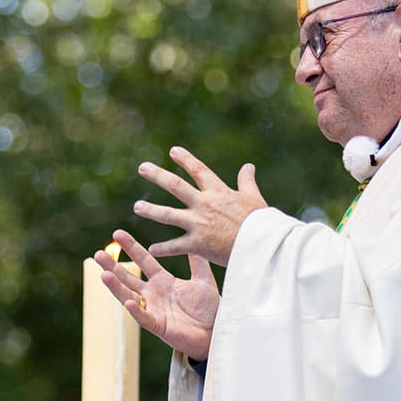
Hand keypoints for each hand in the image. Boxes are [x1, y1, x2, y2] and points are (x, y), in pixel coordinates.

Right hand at [94, 229, 219, 359]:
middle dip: (113, 266)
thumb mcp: (204, 280)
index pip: (144, 261)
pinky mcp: (158, 326)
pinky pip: (144, 318)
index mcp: (163, 281)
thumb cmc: (209, 308)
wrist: (216, 331)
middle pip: (128, 278)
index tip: (117, 233)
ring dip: (116, 287)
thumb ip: (198, 262)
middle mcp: (154, 294)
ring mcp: (153, 310)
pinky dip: (135, 310)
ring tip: (104, 274)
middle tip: (98, 254)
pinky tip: (128, 301)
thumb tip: (195, 237)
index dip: (131, 247)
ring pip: (129, 296)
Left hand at [132, 147, 266, 265]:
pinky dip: (162, 248)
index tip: (173, 151)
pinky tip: (151, 249)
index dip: (185, 159)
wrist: (262, 246)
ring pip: (167, 214)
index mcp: (218, 192)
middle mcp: (204, 204)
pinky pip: (174, 246)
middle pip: (175, 186)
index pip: (198, 170)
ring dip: (151, 210)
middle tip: (142, 167)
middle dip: (158, 175)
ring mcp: (198, 223)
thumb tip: (248, 166)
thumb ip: (247, 182)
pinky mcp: (197, 243)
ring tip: (137, 207)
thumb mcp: (254, 197)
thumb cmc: (261, 223)